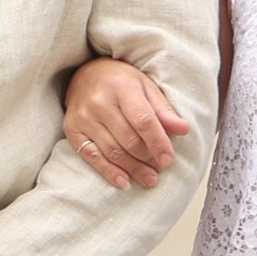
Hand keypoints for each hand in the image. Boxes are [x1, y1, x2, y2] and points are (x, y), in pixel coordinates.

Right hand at [64, 57, 188, 190]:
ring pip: (113, 151)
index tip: (168, 159)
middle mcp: (100, 102)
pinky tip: (124, 181)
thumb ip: (164, 110)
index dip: (158, 142)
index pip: (143, 120)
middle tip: (160, 169)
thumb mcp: (146, 87)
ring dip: (133, 168)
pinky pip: (92, 156)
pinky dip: (109, 171)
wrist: (84, 74)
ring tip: (149, 178)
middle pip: (129, 139)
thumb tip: (183, 129)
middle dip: (147, 158)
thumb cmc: (120, 82)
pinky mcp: (72, 129)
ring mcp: (84, 117)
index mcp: (122, 87)